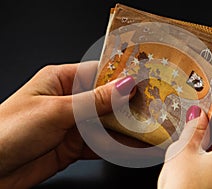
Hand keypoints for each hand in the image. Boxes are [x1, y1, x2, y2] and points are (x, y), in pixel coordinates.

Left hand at [0, 61, 138, 187]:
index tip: (145, 81)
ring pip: (106, 124)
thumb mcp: (55, 111)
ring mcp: (72, 124)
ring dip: (127, 128)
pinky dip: (117, 147)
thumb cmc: (6, 131)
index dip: (123, 77)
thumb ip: (94, 101)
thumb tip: (124, 86)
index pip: (99, 73)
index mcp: (60, 80)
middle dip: (129, 106)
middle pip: (107, 100)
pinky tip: (133, 147)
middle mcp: (69, 100)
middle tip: (153, 109)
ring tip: (150, 129)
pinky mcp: (73, 146)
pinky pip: (101, 144)